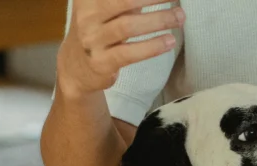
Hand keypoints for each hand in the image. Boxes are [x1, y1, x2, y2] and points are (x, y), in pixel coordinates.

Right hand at [58, 0, 183, 98]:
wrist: (76, 67)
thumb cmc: (100, 30)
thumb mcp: (106, 8)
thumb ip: (128, 0)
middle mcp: (87, 15)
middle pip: (124, 0)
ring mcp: (93, 40)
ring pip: (128, 26)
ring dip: (158, 20)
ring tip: (179, 17)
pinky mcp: (102, 62)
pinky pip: (129, 53)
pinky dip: (152, 47)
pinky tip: (169, 41)